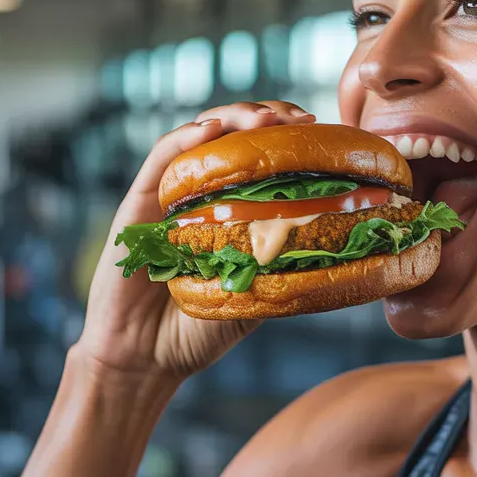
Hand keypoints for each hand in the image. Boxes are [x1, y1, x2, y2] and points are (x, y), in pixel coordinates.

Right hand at [75, 101, 315, 379]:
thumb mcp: (256, 295)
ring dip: (232, 118)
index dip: (287, 139)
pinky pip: (161, 160)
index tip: (319, 132)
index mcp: (230, 210)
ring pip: (198, 136)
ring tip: (262, 117)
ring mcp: (169, 196)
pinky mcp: (137, 203)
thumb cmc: (200, 330)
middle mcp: (200, 194)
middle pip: (232, 136)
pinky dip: (184, 138)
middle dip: (266, 117)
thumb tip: (339, 251)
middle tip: (297, 118)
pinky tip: (210, 129)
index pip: (259, 157)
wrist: (147, 359)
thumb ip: (283, 268)